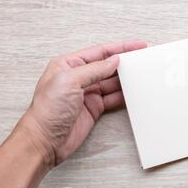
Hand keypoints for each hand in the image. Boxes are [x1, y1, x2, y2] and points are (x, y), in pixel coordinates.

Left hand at [20, 40, 145, 166]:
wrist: (44, 141)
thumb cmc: (47, 110)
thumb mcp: (69, 81)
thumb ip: (93, 69)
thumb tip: (113, 61)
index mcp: (68, 65)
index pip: (99, 52)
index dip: (120, 48)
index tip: (137, 45)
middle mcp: (78, 78)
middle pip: (107, 66)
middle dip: (125, 62)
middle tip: (142, 59)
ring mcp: (86, 93)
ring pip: (112, 82)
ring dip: (126, 79)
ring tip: (141, 74)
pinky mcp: (93, 108)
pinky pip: (113, 98)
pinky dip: (124, 95)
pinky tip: (132, 92)